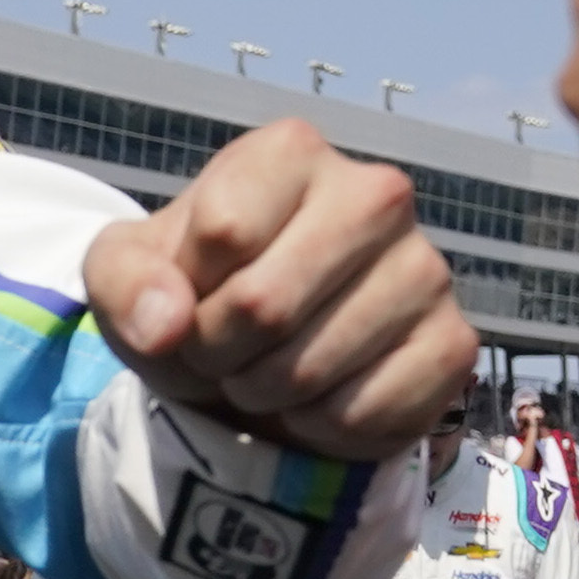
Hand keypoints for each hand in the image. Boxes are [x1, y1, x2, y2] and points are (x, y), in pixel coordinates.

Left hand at [86, 119, 477, 461]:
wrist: (250, 361)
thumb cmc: (191, 298)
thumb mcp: (124, 275)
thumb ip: (124, 283)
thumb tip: (166, 323)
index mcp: (290, 153)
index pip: (223, 231)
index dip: (186, 291)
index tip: (190, 298)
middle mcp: (376, 193)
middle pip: (264, 303)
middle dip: (218, 349)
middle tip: (219, 350)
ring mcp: (427, 269)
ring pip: (312, 365)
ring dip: (264, 391)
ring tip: (264, 369)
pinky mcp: (455, 343)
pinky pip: (368, 410)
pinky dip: (321, 426)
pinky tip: (317, 398)